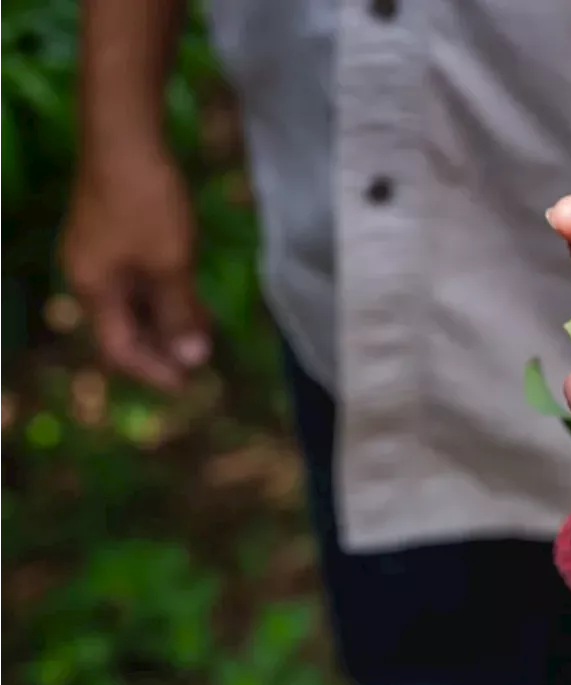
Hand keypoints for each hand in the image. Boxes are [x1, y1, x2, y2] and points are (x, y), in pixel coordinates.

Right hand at [59, 146, 208, 391]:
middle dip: (162, 348)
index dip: (154, 371)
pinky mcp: (110, 232)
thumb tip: (192, 358)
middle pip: (122, 328)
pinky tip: (189, 296)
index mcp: (92, 289)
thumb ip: (179, 312)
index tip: (190, 384)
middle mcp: (87, 274)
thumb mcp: (171, 263)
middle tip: (201, 362)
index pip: (118, 350)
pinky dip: (162, 294)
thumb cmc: (146, 202)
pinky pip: (135, 278)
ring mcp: (96, 253)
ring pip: (131, 303)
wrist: (125, 134)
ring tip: (203, 332)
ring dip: (166, 321)